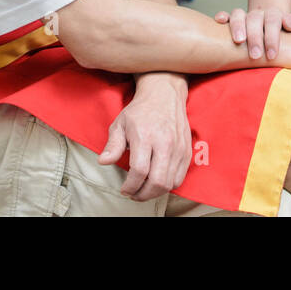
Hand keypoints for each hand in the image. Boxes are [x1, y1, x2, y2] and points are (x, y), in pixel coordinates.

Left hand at [97, 72, 191, 199]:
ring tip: (144, 190)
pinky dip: (168, 185)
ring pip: (170, 183)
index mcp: (145, 135)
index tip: (124, 189)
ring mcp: (178, 147)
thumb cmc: (140, 111)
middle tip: (133, 194)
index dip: (130, 186)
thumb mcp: (120, 124)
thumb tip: (104, 161)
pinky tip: (157, 182)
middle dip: (143, 194)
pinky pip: (180, 177)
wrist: (165, 95)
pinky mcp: (186, 150)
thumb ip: (112, 145)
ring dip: (155, 193)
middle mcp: (165, 142)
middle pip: (158, 181)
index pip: (139, 170)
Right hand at [213, 6, 290, 60]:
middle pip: (255, 18)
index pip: (273, 20)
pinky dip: (222, 16)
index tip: (272, 55)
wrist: (278, 31)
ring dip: (237, 26)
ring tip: (238, 41)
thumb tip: (288, 22)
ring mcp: (246, 17)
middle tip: (256, 55)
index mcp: (276, 15)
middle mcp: (259, 14)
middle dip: (255, 36)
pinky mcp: (234, 23)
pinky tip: (219, 21)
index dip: (272, 36)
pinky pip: (227, 16)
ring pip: (238, 14)